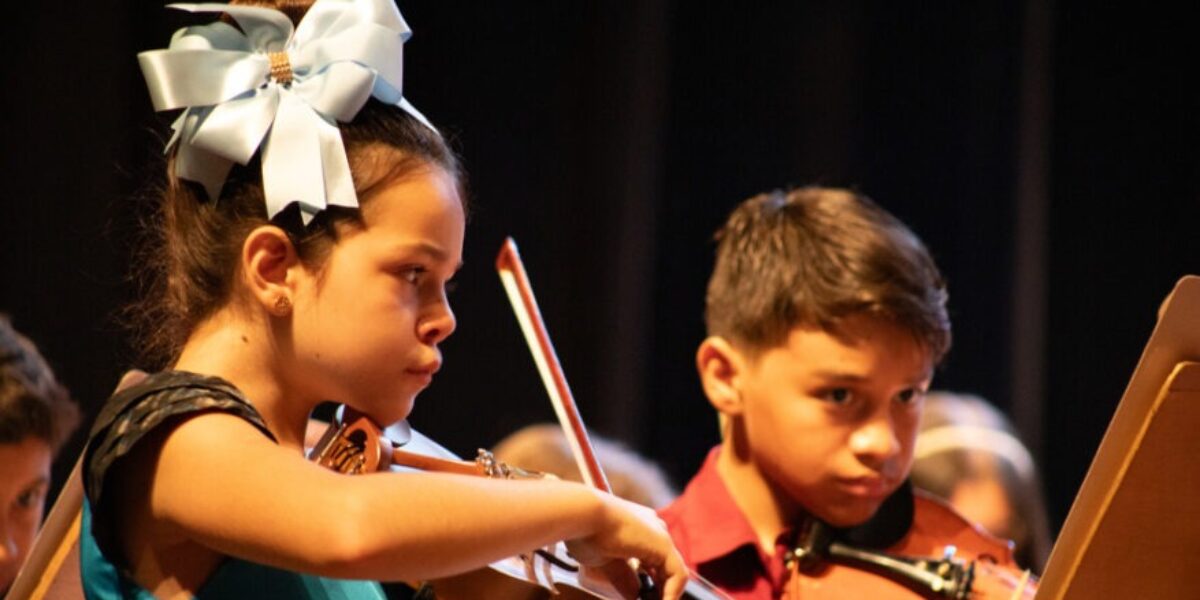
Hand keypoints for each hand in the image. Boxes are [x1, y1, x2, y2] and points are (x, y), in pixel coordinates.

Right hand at [566, 491, 687, 599]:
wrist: (583, 514)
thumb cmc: (584, 531)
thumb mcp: (605, 560)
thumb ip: (622, 576)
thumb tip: (633, 595)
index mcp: (639, 527)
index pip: (653, 560)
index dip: (651, 582)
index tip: (642, 596)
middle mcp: (652, 528)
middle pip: (665, 566)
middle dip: (659, 589)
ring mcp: (660, 535)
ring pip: (673, 572)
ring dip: (666, 593)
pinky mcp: (664, 544)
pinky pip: (677, 575)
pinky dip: (671, 594)